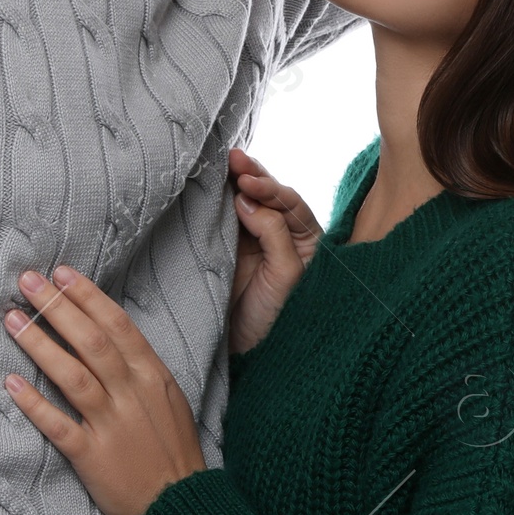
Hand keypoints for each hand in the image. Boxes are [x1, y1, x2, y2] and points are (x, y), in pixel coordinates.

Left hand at [4, 266, 205, 514]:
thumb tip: (104, 331)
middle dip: (57, 308)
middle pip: (91, 342)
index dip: (87, 297)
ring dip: (40, 345)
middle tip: (27, 281)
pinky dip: (35, 404)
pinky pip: (60, 426)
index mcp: (152, 375)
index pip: (117, 325)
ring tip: (12, 320)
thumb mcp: (166, 398)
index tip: (61, 273)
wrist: (180, 504)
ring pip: (73, 376)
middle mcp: (132, 394)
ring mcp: (112, 425)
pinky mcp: (93, 457)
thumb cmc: (171, 448)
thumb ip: (138, 367)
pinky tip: (12, 383)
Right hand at [227, 148, 320, 355]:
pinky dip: (215, 203)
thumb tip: (245, 199)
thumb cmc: (280, 320)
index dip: (270, 187)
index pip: (289, 202)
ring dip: (231, 183)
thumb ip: (273, 234)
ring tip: (220, 163)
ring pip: (242, 204)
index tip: (248, 181)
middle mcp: (281, 235)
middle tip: (231, 158)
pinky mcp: (227, 251)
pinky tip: (207, 187)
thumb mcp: (286, 276)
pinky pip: (222, 221)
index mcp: (306, 239)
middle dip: (250, 175)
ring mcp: (252, 242)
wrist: (251, 356)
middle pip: (266, 196)